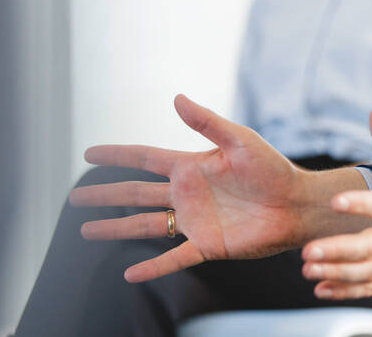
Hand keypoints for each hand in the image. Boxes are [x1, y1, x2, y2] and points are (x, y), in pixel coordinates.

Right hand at [70, 94, 368, 281]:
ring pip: (145, 225)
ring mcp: (194, 221)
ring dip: (115, 228)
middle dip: (105, 194)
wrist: (297, 203)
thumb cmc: (272, 168)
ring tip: (86, 231)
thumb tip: (176, 98)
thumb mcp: (239, 139)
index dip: (116, 155)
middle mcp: (187, 194)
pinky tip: (129, 274)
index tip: (88, 153)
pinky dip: (152, 267)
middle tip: (74, 197)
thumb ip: (206, 122)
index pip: (144, 158)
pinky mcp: (207, 246)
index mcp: (192, 166)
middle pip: (135, 193)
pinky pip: (173, 258)